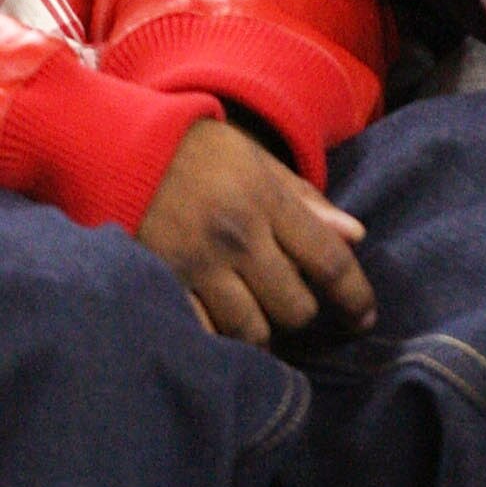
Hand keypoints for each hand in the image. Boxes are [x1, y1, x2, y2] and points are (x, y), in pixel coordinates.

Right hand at [138, 120, 374, 344]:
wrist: (118, 148)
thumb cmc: (197, 153)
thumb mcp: (258, 162)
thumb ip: (306, 201)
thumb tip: (356, 235)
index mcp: (268, 203)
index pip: (329, 262)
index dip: (355, 297)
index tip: (364, 318)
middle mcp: (239, 238)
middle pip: (295, 307)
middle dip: (300, 311)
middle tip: (289, 302)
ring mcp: (199, 266)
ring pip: (252, 330)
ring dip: (262, 330)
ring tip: (257, 316)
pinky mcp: (164, 283)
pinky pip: (205, 333)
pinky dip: (220, 338)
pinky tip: (222, 326)